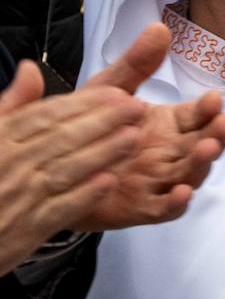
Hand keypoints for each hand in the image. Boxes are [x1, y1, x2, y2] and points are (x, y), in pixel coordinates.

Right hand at [0, 61, 144, 274]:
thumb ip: (11, 105)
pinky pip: (59, 211)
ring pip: (65, 171)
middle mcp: (9, 165)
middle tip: (137, 108)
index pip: (44, 117)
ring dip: (102, 154)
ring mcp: (19, 199)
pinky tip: (109, 182)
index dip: (83, 104)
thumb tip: (30, 68)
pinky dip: (84, 196)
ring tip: (134, 138)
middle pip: (60, 139)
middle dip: (102, 122)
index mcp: (0, 139)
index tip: (117, 92)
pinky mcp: (27, 231)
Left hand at [72, 24, 224, 230]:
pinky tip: (181, 192)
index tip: (215, 98)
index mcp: (168, 125)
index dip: (208, 109)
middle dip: (218, 134)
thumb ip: (136, 64)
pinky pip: (164, 210)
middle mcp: (170, 153)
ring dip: (203, 163)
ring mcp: (159, 181)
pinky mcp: (140, 208)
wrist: (50, 167)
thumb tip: (159, 26)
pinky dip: (176, 203)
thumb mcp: (109, 90)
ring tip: (208, 149)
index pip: (197, 116)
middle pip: (203, 145)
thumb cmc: (86, 126)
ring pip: (190, 174)